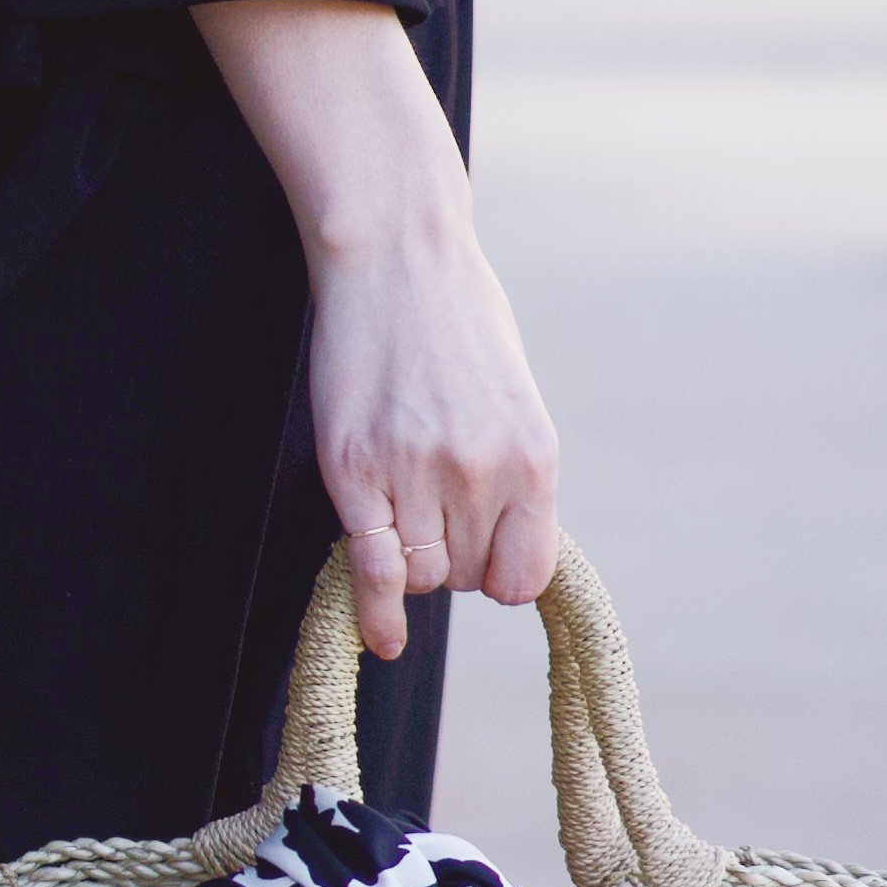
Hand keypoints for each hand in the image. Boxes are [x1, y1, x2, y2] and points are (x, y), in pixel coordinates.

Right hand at [306, 203, 561, 665]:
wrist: (395, 251)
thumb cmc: (457, 318)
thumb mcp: (513, 397)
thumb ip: (511, 473)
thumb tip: (505, 545)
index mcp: (534, 456)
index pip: (523, 577)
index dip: (497, 573)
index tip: (480, 554)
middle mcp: (482, 473)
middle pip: (466, 579)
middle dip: (450, 558)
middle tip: (429, 506)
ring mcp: (415, 473)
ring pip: (419, 577)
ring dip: (410, 560)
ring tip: (399, 510)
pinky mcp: (352, 469)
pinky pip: (373, 569)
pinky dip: (375, 613)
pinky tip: (380, 635)